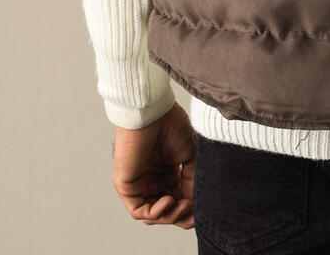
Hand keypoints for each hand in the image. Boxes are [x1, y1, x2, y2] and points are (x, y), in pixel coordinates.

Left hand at [112, 101, 196, 227]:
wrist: (153, 113)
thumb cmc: (171, 125)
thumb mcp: (190, 155)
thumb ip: (192, 181)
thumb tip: (196, 205)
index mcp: (168, 173)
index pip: (179, 199)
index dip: (190, 208)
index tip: (202, 210)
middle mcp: (153, 180)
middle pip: (167, 211)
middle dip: (180, 216)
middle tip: (191, 212)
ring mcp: (140, 184)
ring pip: (153, 214)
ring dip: (169, 216)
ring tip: (182, 205)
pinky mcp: (127, 186)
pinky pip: (139, 210)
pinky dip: (155, 212)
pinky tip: (168, 201)